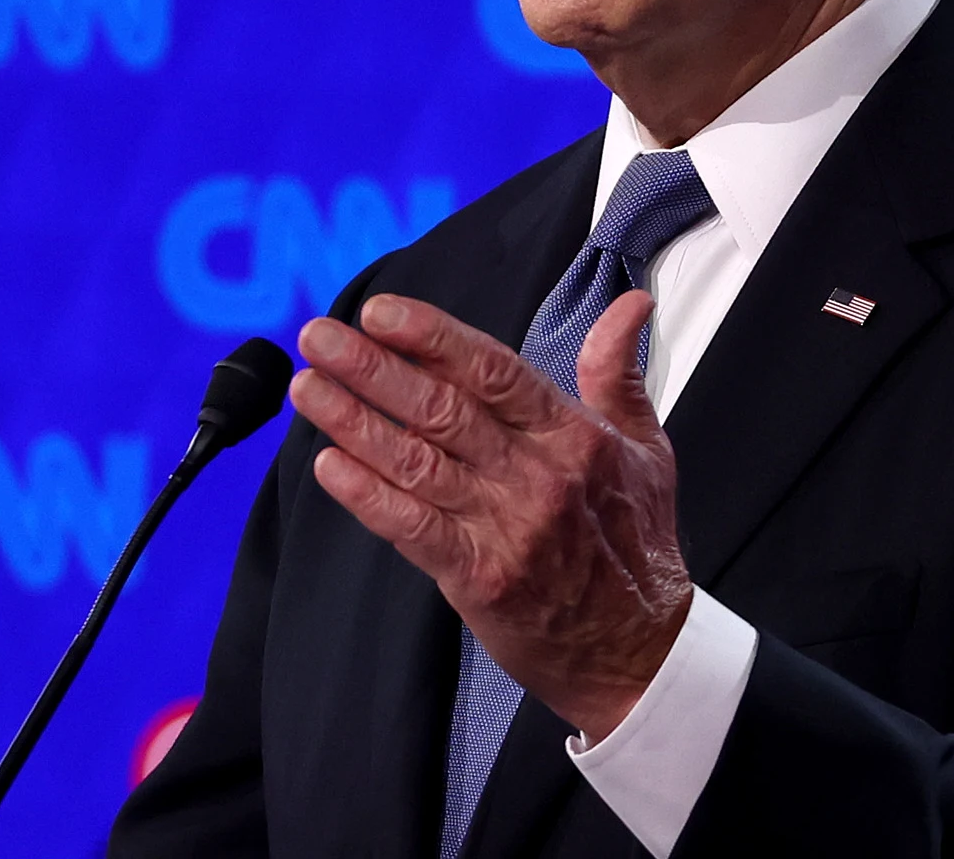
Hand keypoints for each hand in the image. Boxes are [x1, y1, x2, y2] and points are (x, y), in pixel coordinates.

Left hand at [290, 290, 689, 740]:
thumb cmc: (638, 545)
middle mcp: (538, 475)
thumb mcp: (647, 447)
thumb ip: (618, 371)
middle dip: (372, 367)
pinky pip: (412, 527)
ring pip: (416, 461)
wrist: (639, 649)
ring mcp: (506, 527)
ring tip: (307, 388)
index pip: (492, 370)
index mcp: (573, 435)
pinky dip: (367, 496)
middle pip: (441, 408)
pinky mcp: (480, 577)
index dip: (432, 337)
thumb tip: (629, 304)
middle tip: (319, 337)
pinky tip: (329, 466)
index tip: (380, 312)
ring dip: (353, 421)